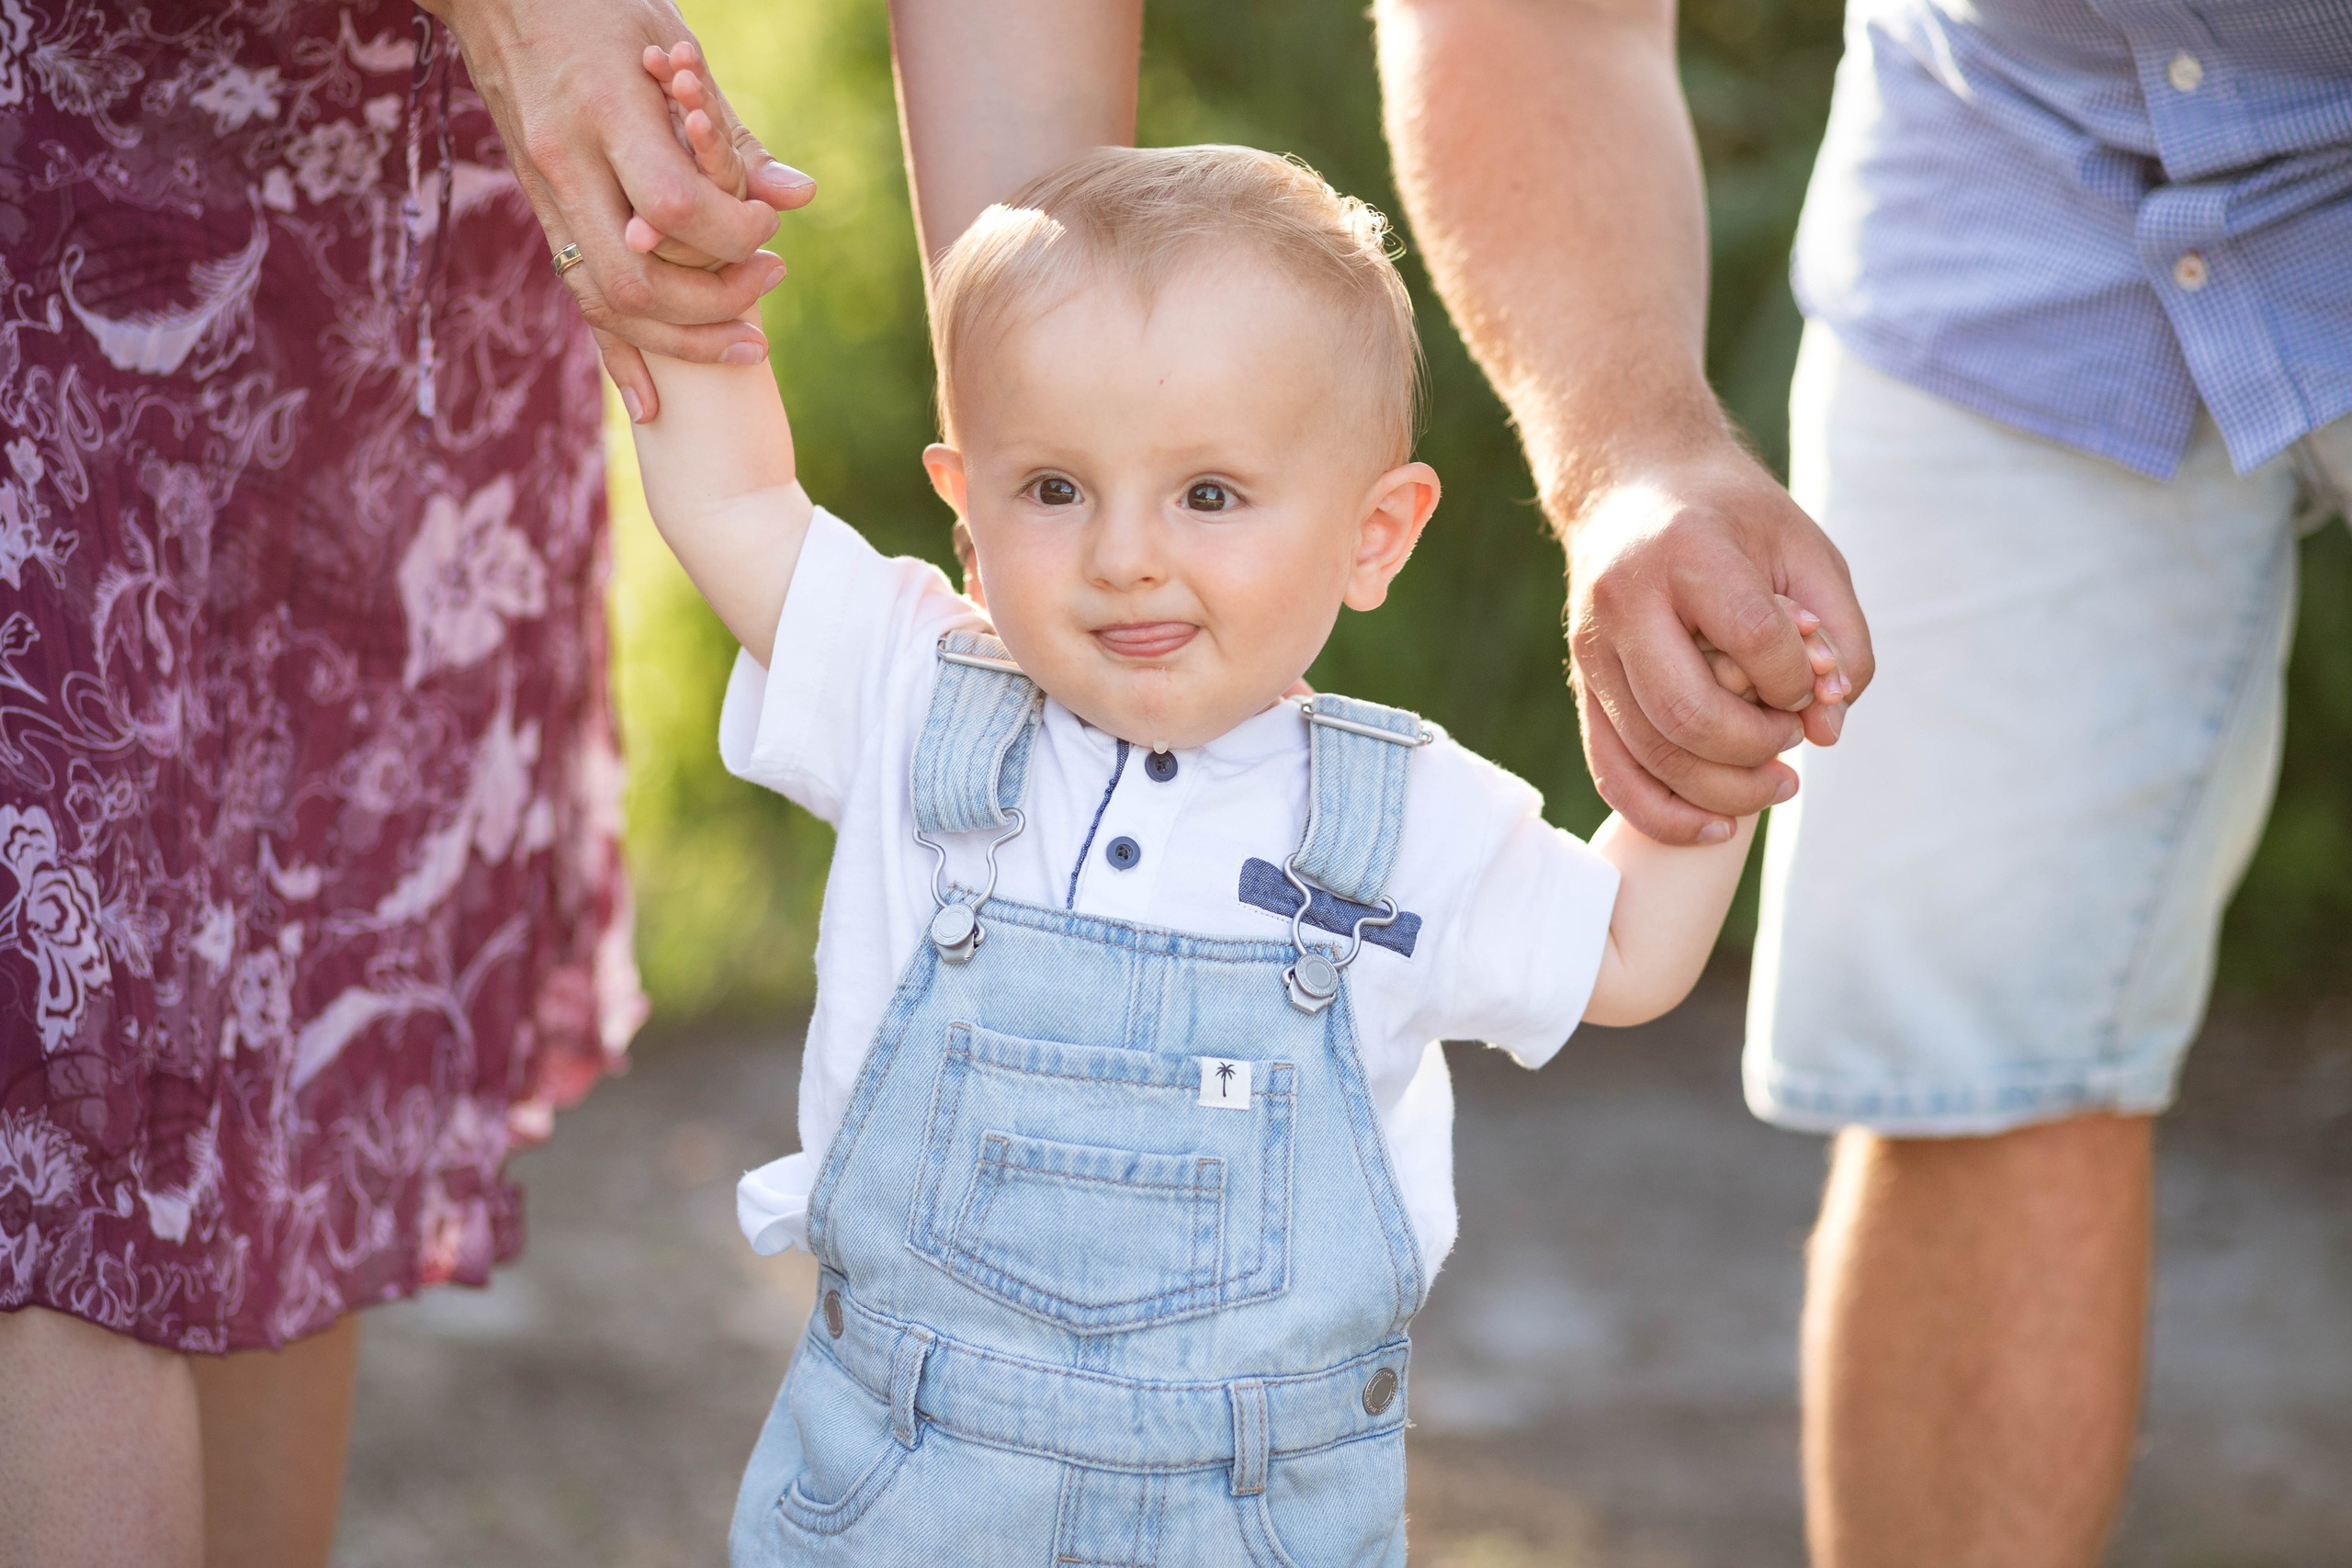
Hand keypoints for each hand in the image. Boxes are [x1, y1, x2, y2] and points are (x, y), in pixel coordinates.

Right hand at [423, 0, 818, 421]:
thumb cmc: (597, 5)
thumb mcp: (671, 45)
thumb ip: (731, 133)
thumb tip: (797, 199)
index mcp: (603, 110)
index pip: (675, 206)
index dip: (734, 236)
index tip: (768, 232)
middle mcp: (565, 163)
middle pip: (637, 277)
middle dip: (714, 303)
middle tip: (769, 282)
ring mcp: (543, 196)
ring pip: (606, 303)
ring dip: (682, 339)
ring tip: (747, 338)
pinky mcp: (539, 215)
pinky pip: (577, 301)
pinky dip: (619, 356)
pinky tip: (653, 403)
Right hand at [1565, 438, 1873, 844]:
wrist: (1632, 485)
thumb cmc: (1734, 520)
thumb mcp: (1806, 551)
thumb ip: (1840, 635)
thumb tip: (1828, 727)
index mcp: (1687, 551)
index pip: (1752, 641)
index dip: (1798, 678)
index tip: (1813, 679)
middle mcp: (1625, 602)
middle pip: (1688, 712)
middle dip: (1756, 748)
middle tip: (1795, 743)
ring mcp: (1592, 648)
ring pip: (1651, 753)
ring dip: (1722, 789)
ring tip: (1776, 784)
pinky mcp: (1582, 684)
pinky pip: (1612, 772)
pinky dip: (1663, 814)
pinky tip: (1717, 827)